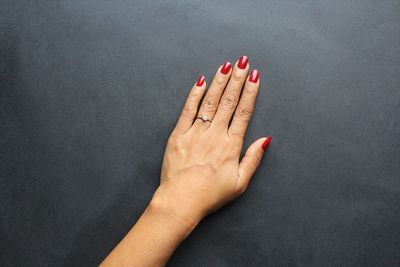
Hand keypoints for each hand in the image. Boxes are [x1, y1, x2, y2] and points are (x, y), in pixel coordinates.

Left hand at [152, 56, 271, 228]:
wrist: (180, 201)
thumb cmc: (210, 194)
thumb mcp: (240, 183)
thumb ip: (253, 159)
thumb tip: (265, 139)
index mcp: (231, 145)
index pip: (243, 112)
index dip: (250, 92)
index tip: (254, 76)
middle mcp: (215, 135)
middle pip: (229, 101)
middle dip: (237, 79)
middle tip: (243, 62)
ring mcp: (196, 133)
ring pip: (210, 102)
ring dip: (219, 82)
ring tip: (227, 66)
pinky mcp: (178, 134)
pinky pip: (188, 110)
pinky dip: (194, 95)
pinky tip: (201, 81)